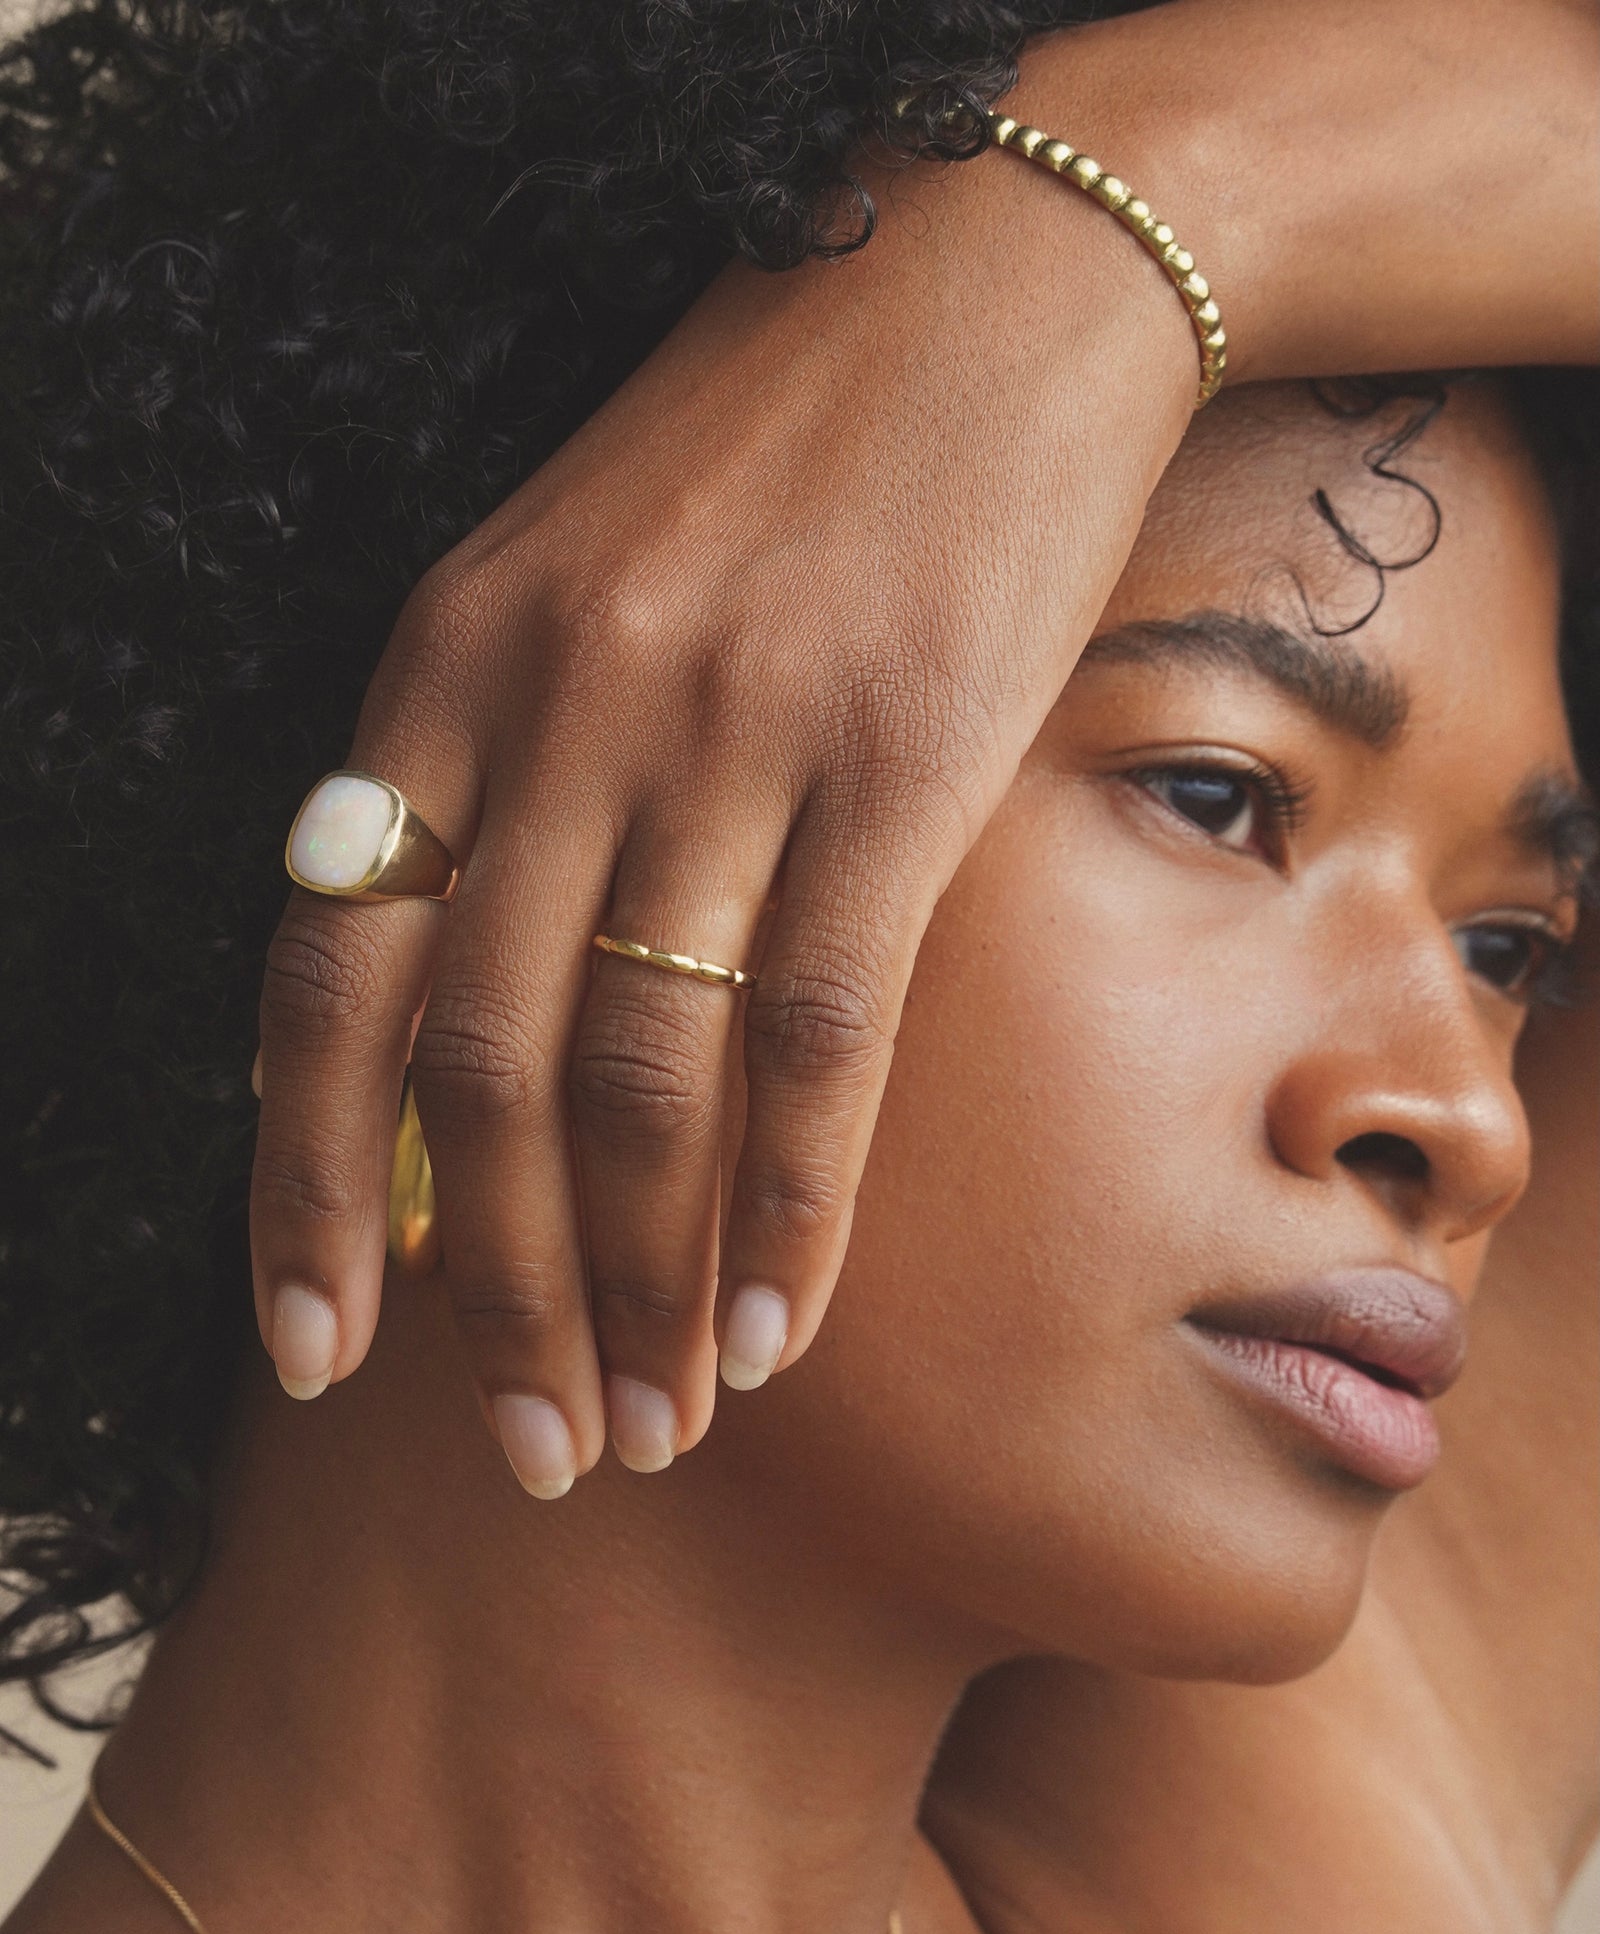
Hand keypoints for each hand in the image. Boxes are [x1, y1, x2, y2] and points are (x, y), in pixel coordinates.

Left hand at [249, 0, 1597, 1493]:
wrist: (991, 281)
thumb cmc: (774, 453)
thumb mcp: (568, 578)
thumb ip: (492, 777)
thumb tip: (456, 1024)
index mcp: (442, 668)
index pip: (324, 975)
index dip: (305, 1185)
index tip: (310, 1354)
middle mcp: (559, 704)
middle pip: (477, 1070)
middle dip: (490, 1298)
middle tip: (533, 1452)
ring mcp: (730, 728)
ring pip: (641, 1081)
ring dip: (638, 1287)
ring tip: (657, 1424)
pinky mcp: (903, 755)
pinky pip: (818, 1034)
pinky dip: (792, 1206)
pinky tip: (782, 1325)